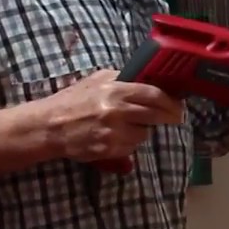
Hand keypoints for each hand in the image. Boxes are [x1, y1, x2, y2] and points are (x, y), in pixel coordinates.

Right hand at [38, 70, 184, 164]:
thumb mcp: (96, 80)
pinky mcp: (109, 150)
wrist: (49, 126)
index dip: (171, 101)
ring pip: (144, 134)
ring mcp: (113, 133)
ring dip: (142, 130)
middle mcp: (117, 111)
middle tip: (174, 118)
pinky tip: (117, 136)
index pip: (153, 95)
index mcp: (115, 91)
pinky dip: (129, 142)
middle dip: (168, 117)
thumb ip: (121, 78)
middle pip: (156, 115)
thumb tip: (147, 79)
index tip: (179, 106)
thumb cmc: (72, 101)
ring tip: (128, 125)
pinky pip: (131, 147)